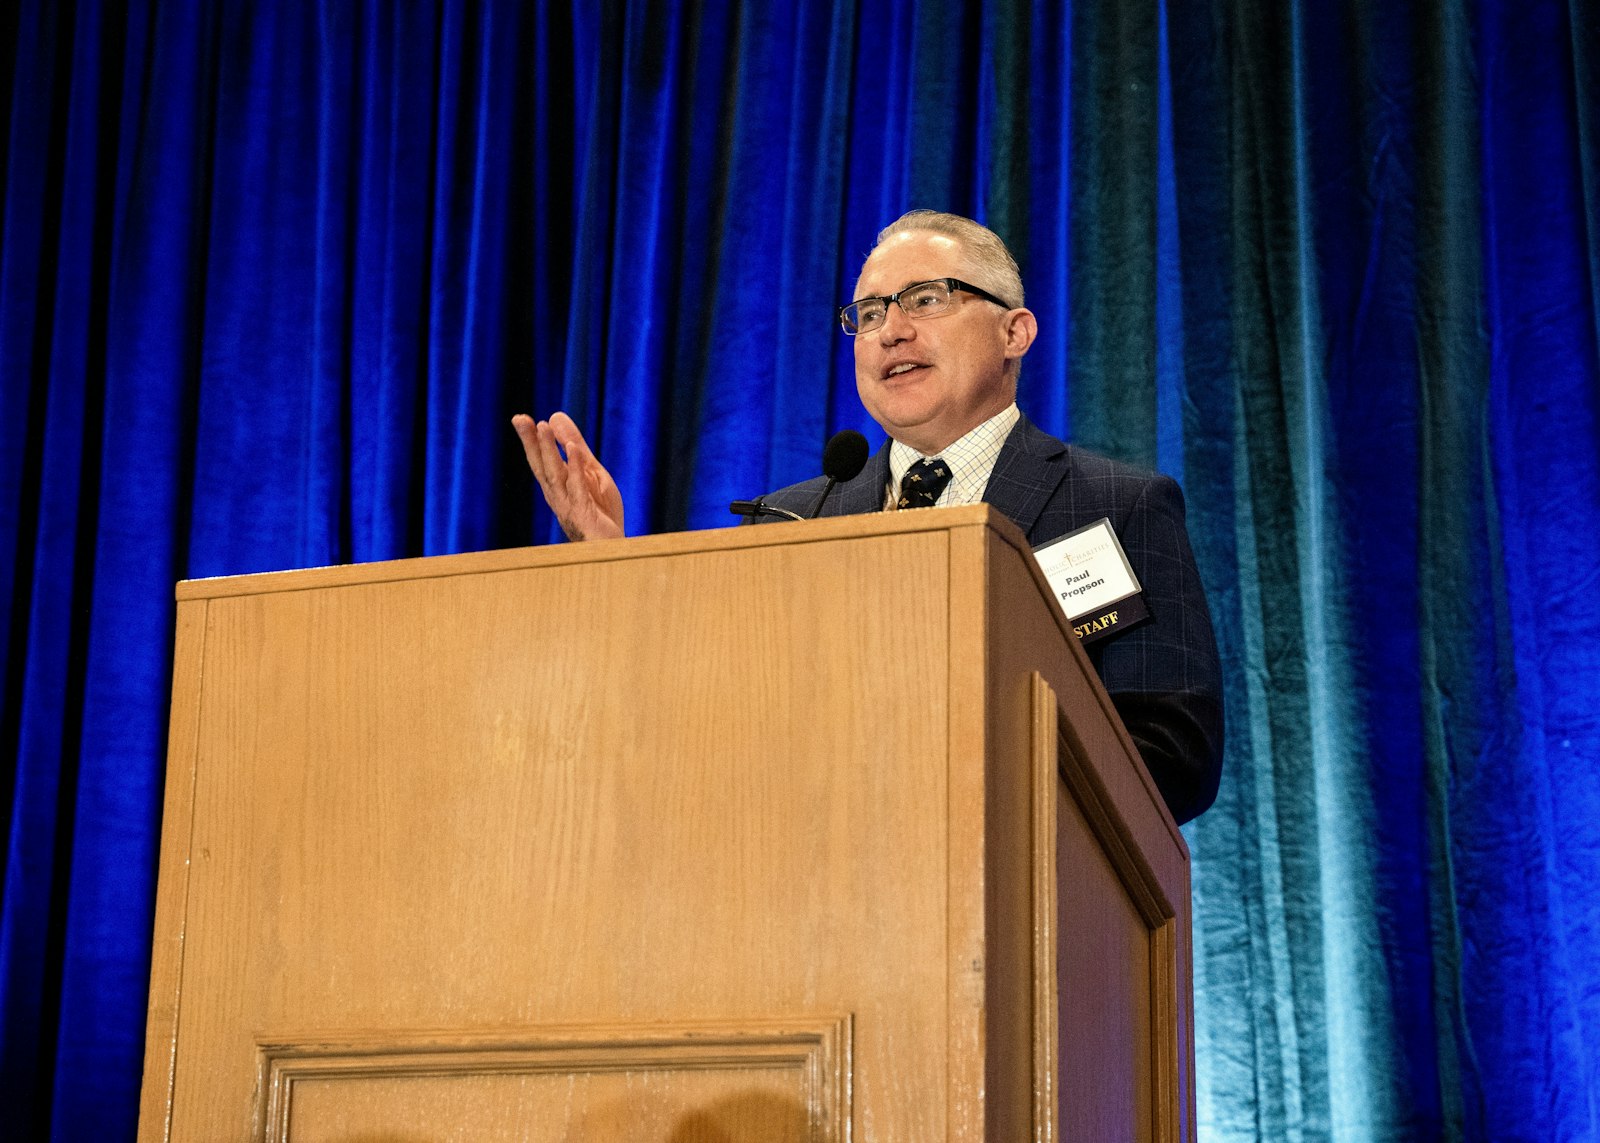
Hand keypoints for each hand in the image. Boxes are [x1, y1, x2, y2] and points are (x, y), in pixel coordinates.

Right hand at [512, 412, 624, 540]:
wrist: (614, 548)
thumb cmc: (600, 512)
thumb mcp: (591, 472)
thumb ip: (576, 448)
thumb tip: (555, 417)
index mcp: (557, 486)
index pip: (540, 460)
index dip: (530, 440)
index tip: (521, 418)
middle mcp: (557, 495)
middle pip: (541, 466)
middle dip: (531, 442)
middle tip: (520, 419)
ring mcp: (569, 505)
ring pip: (555, 475)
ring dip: (548, 451)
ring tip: (543, 427)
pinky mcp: (584, 514)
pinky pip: (578, 488)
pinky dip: (575, 468)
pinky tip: (573, 449)